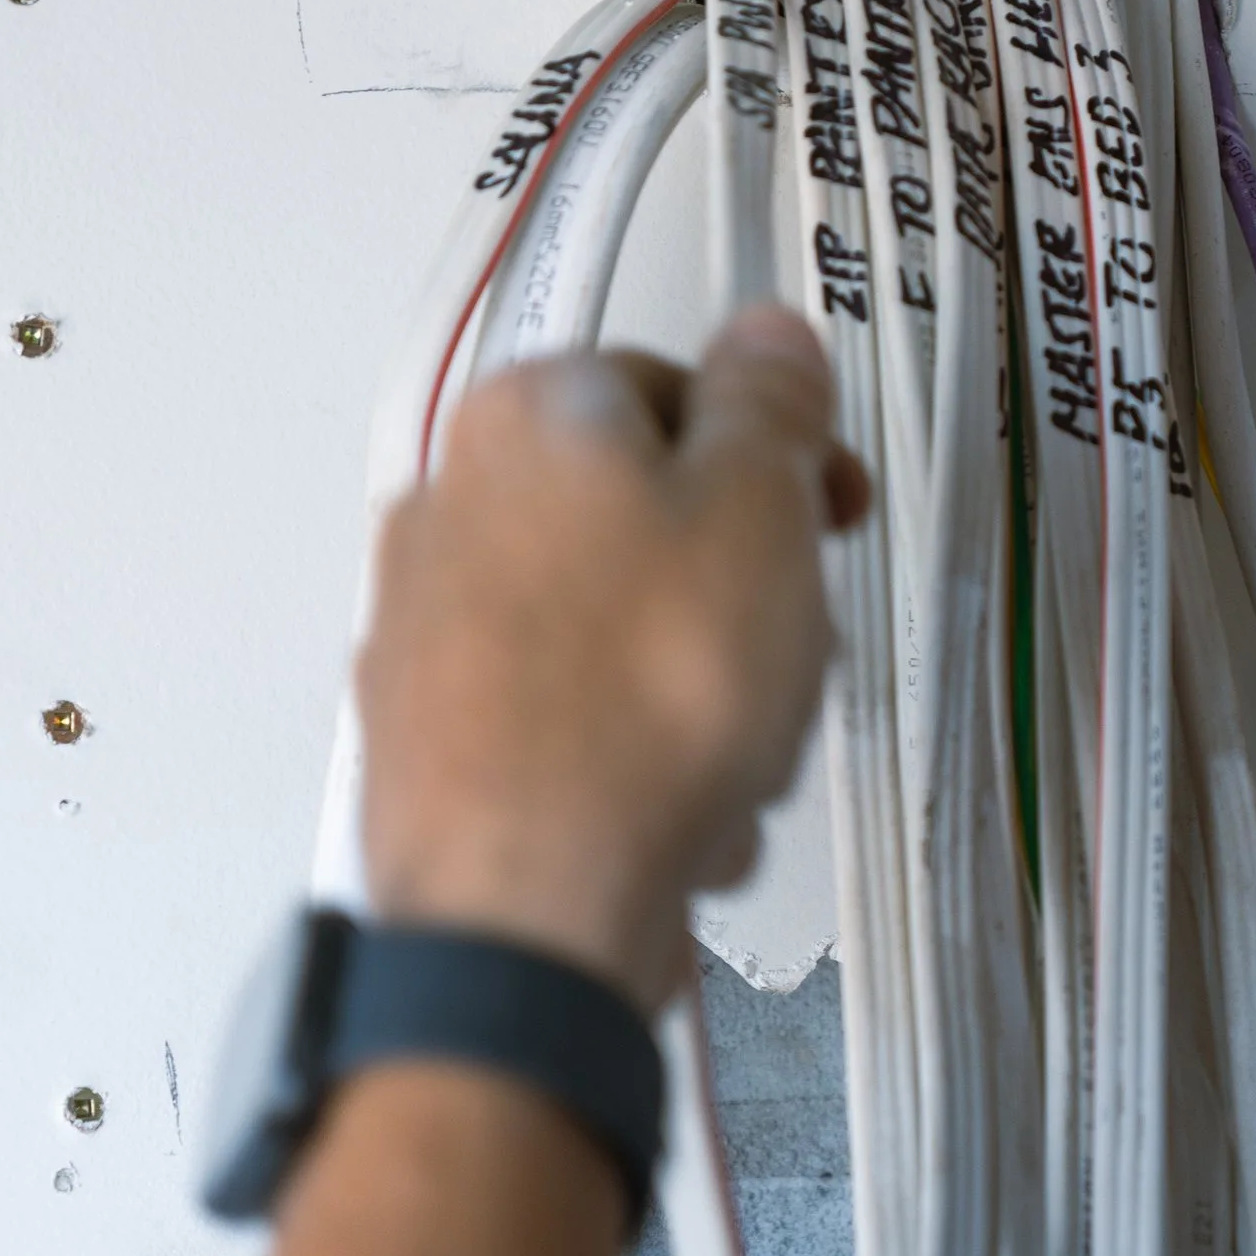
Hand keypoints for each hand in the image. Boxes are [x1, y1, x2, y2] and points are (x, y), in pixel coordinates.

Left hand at [360, 311, 872, 1014]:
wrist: (530, 911)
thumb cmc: (636, 713)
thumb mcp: (759, 515)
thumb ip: (771, 408)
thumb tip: (769, 343)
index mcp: (525, 419)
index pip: (677, 388)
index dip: (775, 451)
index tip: (827, 505)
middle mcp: (449, 511)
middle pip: (643, 522)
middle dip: (732, 591)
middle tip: (783, 643)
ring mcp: (428, 637)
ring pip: (614, 636)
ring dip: (695, 693)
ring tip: (732, 752)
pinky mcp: (434, 747)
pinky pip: (574, 730)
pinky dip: (635, 766)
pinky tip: (679, 814)